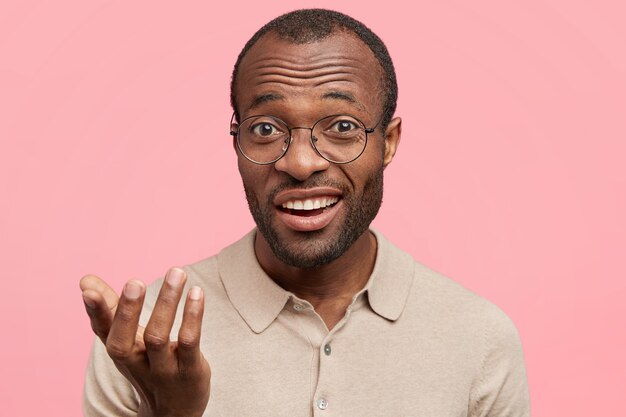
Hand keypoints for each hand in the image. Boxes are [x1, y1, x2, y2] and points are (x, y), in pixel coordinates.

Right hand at [80, 268, 209, 416]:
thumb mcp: (128, 340)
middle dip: (126, 312)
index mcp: (120, 351)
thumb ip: (111, 310)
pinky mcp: (190, 371)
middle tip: (134, 282)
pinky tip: (196, 294)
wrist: (174, 412)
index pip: (102, 332)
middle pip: (123, 342)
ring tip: (177, 272)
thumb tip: (86, 280)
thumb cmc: (148, 364)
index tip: (89, 290)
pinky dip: (192, 317)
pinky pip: (189, 343)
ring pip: (159, 338)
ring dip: (166, 303)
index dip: (95, 312)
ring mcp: (163, 369)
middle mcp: (136, 363)